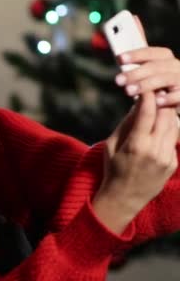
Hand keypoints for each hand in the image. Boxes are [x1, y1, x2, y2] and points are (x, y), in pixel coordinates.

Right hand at [94, 91, 178, 232]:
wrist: (124, 197)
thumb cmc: (113, 169)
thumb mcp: (112, 145)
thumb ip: (125, 125)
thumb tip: (136, 105)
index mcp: (136, 145)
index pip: (147, 113)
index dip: (147, 97)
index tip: (144, 88)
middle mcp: (154, 150)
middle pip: (165, 116)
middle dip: (161, 102)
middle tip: (156, 92)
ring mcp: (166, 157)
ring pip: (173, 126)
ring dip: (167, 114)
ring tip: (159, 106)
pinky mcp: (173, 163)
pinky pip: (173, 139)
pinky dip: (168, 130)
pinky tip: (159, 128)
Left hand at [113, 16, 179, 107]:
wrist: (171, 99)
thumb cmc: (156, 80)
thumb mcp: (147, 65)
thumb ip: (140, 48)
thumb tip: (133, 18)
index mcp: (165, 58)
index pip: (153, 52)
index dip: (137, 54)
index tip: (119, 58)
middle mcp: (176, 67)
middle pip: (157, 66)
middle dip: (136, 72)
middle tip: (118, 80)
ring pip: (166, 79)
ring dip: (146, 84)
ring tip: (128, 91)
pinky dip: (169, 98)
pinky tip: (157, 101)